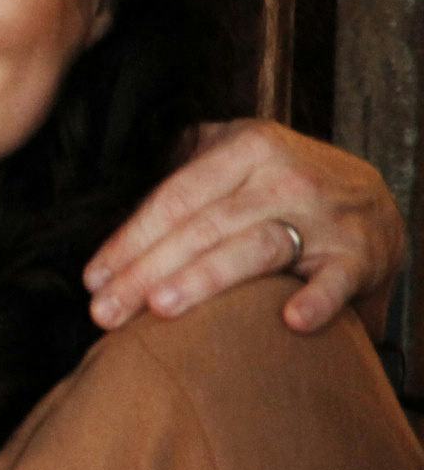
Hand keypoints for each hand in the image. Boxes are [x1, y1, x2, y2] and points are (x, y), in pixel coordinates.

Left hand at [85, 119, 406, 335]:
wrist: (376, 200)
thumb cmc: (286, 184)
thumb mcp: (241, 154)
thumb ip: (188, 162)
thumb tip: (121, 187)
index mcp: (248, 149)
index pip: (175, 198)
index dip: (130, 239)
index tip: (94, 278)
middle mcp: (285, 178)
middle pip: (202, 227)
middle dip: (146, 271)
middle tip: (106, 311)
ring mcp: (325, 216)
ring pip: (254, 248)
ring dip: (205, 279)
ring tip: (161, 308)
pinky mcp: (360, 254)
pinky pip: (336, 279)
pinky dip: (317, 299)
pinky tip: (289, 321)